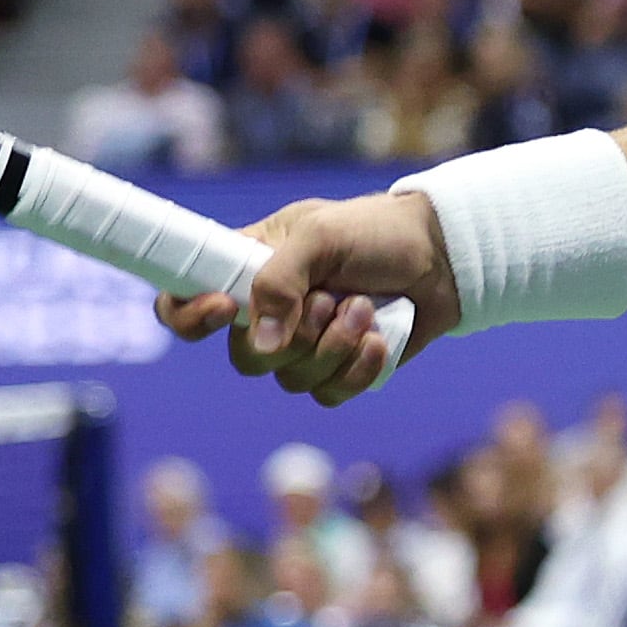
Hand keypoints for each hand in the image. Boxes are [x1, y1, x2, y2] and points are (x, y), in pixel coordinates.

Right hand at [150, 192, 454, 407]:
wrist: (443, 257)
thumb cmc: (376, 232)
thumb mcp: (322, 236)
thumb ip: (281, 280)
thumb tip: (264, 344)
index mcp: (247, 269)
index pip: (183, 302)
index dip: (189, 317)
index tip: (226, 309)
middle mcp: (269, 312)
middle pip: (246, 359)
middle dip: (296, 335)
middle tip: (331, 299)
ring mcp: (305, 346)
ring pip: (292, 380)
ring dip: (335, 346)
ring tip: (366, 309)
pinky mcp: (341, 371)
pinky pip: (329, 394)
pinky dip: (357, 369)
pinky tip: (379, 339)